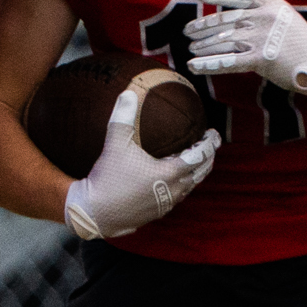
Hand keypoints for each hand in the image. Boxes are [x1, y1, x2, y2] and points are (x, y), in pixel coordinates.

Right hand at [62, 88, 218, 239]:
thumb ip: (123, 117)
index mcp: (169, 174)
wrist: (92, 213)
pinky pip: (176, 197)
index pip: (200, 157)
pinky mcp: (156, 213)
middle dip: (208, 159)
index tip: (214, 134)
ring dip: (195, 174)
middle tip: (210, 146)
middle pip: (200, 174)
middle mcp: (172, 191)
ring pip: (189, 188)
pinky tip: (173, 180)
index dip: (210, 144)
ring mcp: (165, 204)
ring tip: (194, 162)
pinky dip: (182, 185)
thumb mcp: (115, 143)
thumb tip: (128, 93)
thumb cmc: (107, 179)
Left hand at [185, 0, 306, 104]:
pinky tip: (193, 65)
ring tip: (190, 48)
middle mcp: (261, 18)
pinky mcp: (258, 59)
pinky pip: (227, 62)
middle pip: (224, 21)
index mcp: (268, 5)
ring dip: (203, 46)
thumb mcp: (285, 11)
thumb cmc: (302, 39)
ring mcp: (259, 38)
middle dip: (202, 26)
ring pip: (223, 41)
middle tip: (187, 31)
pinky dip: (208, 64)